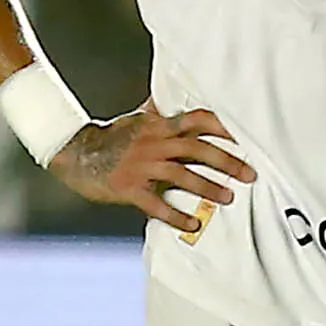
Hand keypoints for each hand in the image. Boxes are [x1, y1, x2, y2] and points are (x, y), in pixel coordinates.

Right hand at [51, 104, 255, 235]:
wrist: (76, 155)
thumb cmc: (110, 138)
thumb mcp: (136, 121)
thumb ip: (159, 114)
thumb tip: (172, 101)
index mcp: (159, 126)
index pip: (197, 120)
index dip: (223, 127)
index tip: (245, 137)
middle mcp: (154, 143)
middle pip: (197, 149)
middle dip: (227, 161)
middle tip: (249, 174)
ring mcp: (142, 166)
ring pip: (182, 175)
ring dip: (208, 187)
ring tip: (228, 198)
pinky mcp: (130, 188)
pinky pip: (157, 204)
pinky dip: (176, 216)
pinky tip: (192, 224)